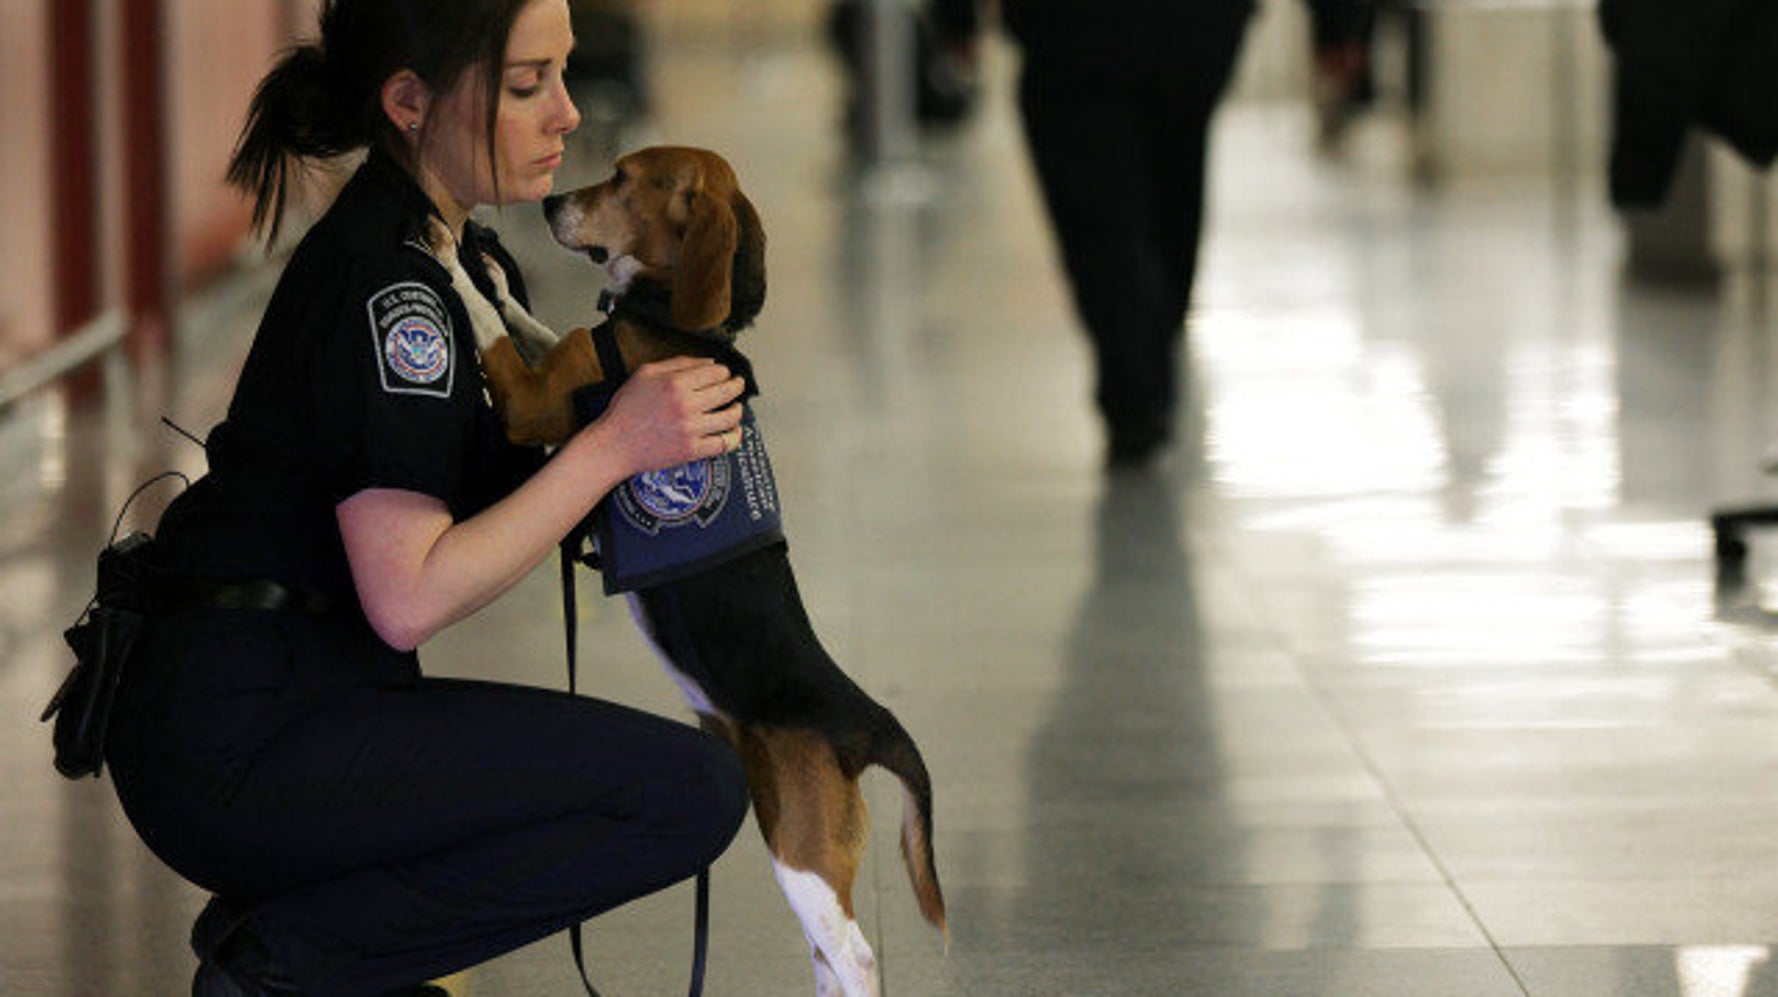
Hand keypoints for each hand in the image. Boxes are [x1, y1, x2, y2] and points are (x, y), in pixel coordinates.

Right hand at [592, 357, 745, 474]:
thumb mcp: (645, 374)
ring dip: (738, 410)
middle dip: (737, 386)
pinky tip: (734, 431)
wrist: (614, 444)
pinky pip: (724, 444)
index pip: (716, 373)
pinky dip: (735, 436)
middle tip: (738, 385)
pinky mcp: (692, 450)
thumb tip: (709, 362)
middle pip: (727, 392)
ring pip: (730, 417)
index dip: (724, 372)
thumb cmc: (626, 410)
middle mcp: (686, 405)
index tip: (724, 374)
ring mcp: (691, 429)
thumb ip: (679, 363)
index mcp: (675, 383)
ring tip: (736, 407)